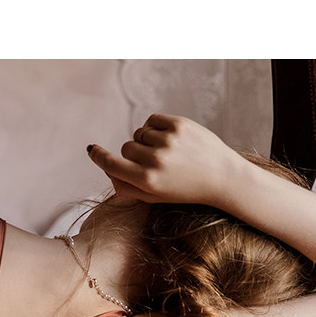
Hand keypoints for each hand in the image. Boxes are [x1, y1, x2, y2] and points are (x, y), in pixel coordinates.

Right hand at [88, 114, 245, 207]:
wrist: (223, 177)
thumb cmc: (185, 189)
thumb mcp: (154, 196)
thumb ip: (127, 186)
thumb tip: (107, 168)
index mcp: (148, 182)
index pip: (112, 164)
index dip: (99, 157)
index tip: (92, 150)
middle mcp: (156, 161)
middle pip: (126, 147)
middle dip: (134, 153)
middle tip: (154, 163)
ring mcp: (168, 141)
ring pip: (139, 133)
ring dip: (147, 140)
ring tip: (167, 152)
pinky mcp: (179, 124)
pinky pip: (152, 120)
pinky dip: (156, 128)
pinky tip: (171, 140)